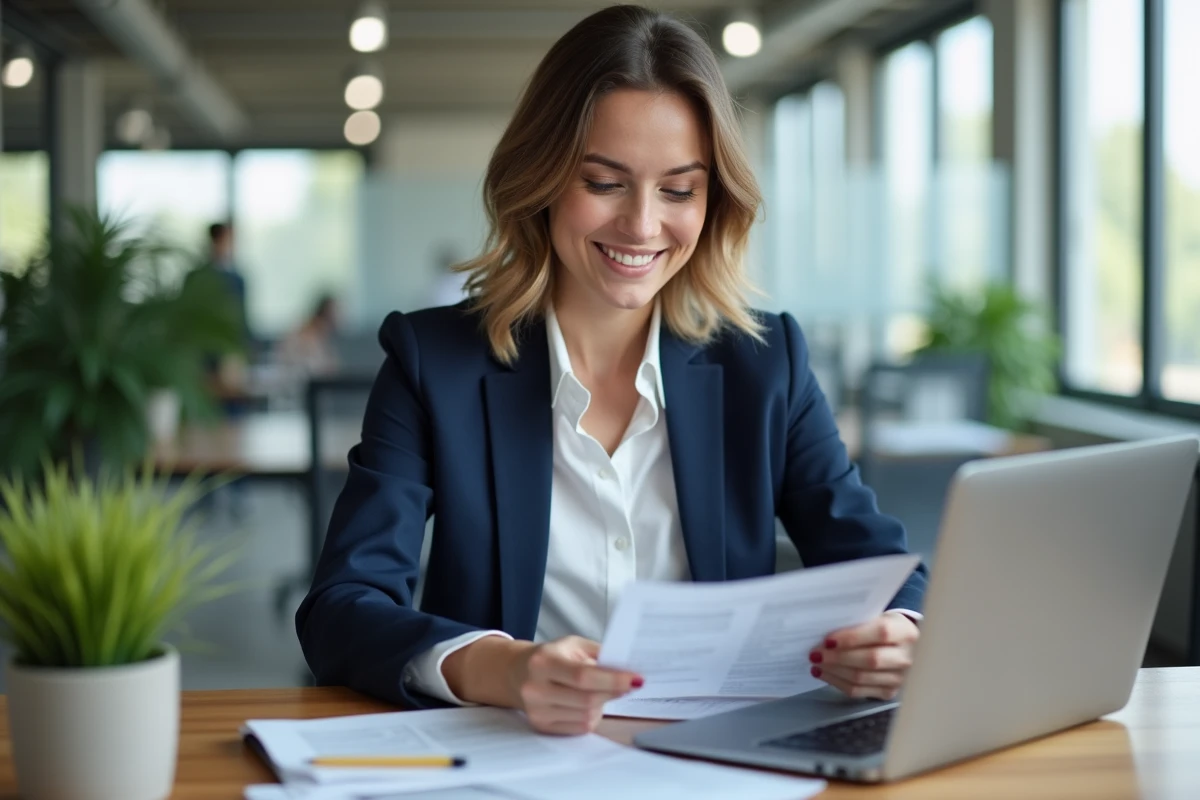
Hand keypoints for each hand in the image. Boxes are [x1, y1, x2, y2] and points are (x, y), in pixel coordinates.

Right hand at [508, 636, 642, 734]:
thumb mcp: (573, 644)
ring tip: (602, 691)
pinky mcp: (542, 726)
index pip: (583, 676)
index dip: (613, 680)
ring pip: (587, 716)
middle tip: (628, 684)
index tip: (636, 679)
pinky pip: (580, 727)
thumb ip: (600, 655)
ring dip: (603, 704)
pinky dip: (592, 715)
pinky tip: (589, 703)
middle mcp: (536, 688)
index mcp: (543, 661)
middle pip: (587, 699)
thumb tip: (627, 670)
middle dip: (614, 692)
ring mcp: (537, 711)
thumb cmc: (551, 656)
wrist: (517, 672)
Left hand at [809, 612, 918, 700]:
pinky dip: (838, 682)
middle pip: (870, 659)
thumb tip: (826, 633)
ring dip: (834, 671)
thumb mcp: (879, 618)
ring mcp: (899, 678)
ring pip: (861, 677)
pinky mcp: (889, 692)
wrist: (905, 648)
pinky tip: (826, 674)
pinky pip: (859, 691)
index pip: (880, 633)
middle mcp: (906, 657)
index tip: (828, 640)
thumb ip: (859, 624)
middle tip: (816, 654)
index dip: (852, 637)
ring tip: (817, 664)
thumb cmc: (885, 629)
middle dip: (838, 657)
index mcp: (904, 632)